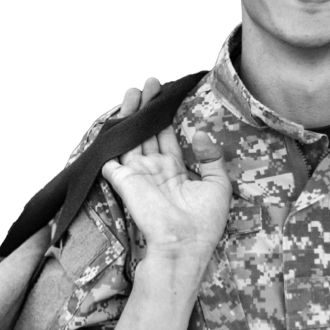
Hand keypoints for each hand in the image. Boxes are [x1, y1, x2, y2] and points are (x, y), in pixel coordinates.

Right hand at [101, 77, 231, 262]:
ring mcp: (138, 176)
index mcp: (175, 173)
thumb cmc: (204, 223)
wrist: (184, 245)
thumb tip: (200, 133)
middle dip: (147, 109)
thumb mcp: (219, 185)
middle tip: (149, 84)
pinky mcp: (124, 181)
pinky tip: (114, 118)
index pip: (167, 139)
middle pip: (148, 134)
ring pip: (131, 139)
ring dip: (131, 115)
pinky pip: (111, 158)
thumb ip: (211, 158)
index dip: (166, 118)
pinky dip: (110, 140)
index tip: (166, 97)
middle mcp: (155, 172)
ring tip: (134, 90)